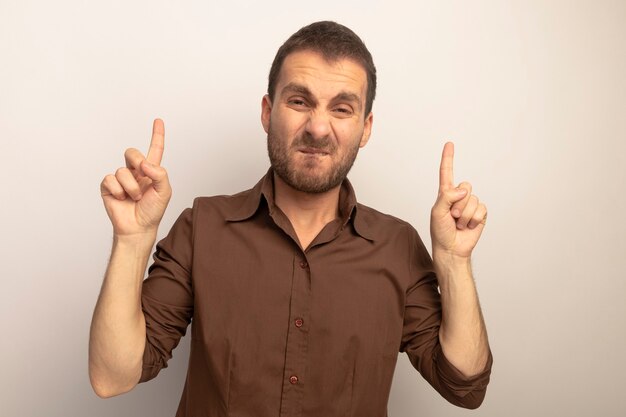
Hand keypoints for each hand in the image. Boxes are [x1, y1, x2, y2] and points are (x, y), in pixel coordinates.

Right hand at [100, 119, 171, 236]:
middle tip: (142, 174)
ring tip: (135, 198)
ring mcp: (121, 179)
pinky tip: (122, 199)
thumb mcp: (164, 192)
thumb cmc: (153, 211)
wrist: (138, 228)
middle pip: (132, 152)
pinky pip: (110, 179)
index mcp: (151, 171)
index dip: (157, 135)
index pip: (155, 149)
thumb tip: (145, 163)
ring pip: (122, 170)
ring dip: (131, 187)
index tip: (158, 121)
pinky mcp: (108, 187)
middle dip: (137, 161)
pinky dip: (118, 190)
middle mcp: (135, 172)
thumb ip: (160, 174)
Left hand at [430, 142, 486, 258]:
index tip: (449, 144)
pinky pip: (481, 209)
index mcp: (445, 194)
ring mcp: (470, 205)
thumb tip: (464, 190)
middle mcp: (458, 197)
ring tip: (458, 224)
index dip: (448, 158)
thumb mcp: (437, 212)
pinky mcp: (480, 214)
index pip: (447, 172)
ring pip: (473, 200)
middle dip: (458, 203)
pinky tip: (468, 226)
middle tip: (452, 216)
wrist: (452, 249)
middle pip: (466, 186)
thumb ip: (447, 197)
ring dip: (464, 215)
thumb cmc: (440, 231)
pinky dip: (474, 219)